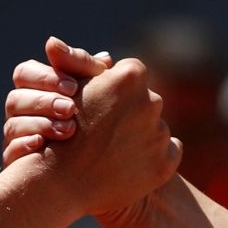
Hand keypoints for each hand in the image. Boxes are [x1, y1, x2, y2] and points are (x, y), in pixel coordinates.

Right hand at [1, 37, 112, 166]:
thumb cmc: (96, 114)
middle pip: (15, 98)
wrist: (98, 162)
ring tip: (69, 130)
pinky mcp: (17, 162)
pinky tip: (43, 145)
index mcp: (34, 88)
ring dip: (40, 125)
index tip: (73, 88)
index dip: (46, 77)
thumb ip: (87, 69)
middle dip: (44, 102)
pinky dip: (25, 146)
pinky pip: (10, 152)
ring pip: (13, 125)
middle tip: (71, 109)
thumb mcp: (95, 89)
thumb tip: (83, 52)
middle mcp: (20, 111)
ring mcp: (15, 136)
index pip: (24, 73)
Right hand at [23, 42, 179, 216]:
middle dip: (129, 114)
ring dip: (139, 137)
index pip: (131, 76)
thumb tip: (70, 45)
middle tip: (103, 132)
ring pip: (156, 129)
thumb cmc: (57, 128)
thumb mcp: (66, 89)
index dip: (113, 91)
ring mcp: (160, 134)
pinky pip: (169, 153)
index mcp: (130, 76)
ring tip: (111, 153)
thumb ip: (75, 63)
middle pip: (145, 102)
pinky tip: (128, 165)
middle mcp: (151, 101)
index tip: (98, 106)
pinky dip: (153, 158)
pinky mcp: (164, 164)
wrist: (57, 183)